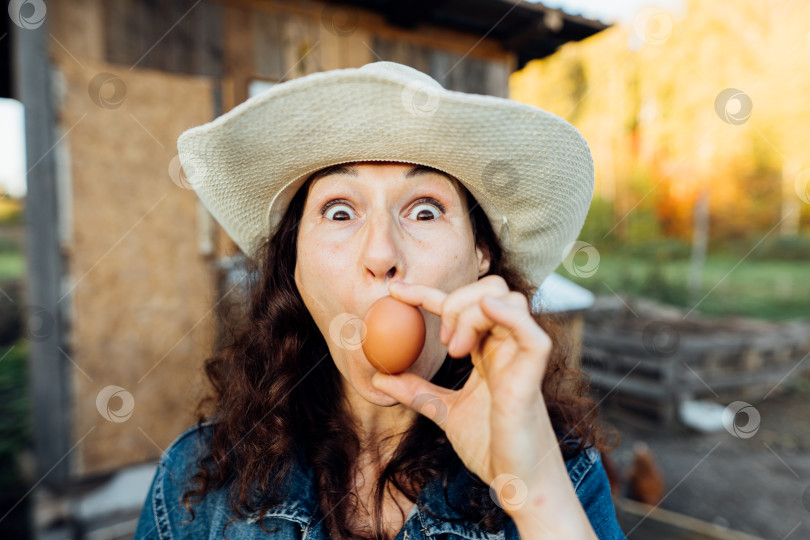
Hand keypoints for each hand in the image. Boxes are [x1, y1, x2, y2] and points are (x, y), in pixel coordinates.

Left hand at [370, 276, 576, 522]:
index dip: (427, 293)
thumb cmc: (491, 447)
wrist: (516, 484)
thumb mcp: (445, 413)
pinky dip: (509, 315)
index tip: (393, 292)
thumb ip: (417, 392)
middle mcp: (508, 347)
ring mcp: (521, 357)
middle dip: (457, 302)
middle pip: (491, 290)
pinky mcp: (532, 375)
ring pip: (508, 300)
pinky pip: (532, 332)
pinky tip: (486, 313)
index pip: (460, 307)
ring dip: (472, 313)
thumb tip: (379, 379)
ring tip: (456, 349)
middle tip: (443, 341)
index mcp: (489, 351)